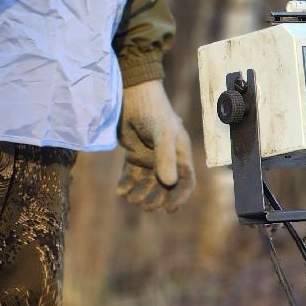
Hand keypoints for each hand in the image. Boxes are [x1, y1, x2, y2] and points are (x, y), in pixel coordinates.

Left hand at [117, 79, 195, 212]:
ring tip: (129, 197)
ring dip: (139, 193)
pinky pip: (131, 175)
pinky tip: (119, 191)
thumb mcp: (162, 133)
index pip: (185, 182)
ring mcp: (149, 158)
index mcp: (180, 154)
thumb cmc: (152, 111)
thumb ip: (165, 157)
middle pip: (164, 187)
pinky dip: (126, 184)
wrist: (131, 95)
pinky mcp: (133, 155)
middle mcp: (166, 159)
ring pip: (147, 184)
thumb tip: (169, 183)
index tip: (168, 209)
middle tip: (144, 205)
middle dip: (155, 198)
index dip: (179, 197)